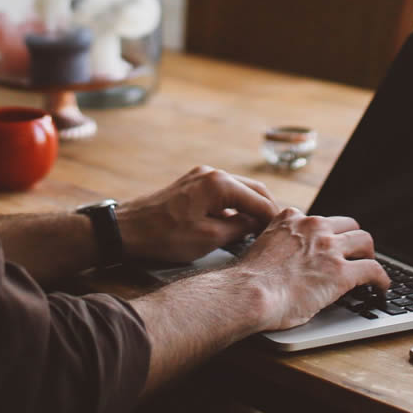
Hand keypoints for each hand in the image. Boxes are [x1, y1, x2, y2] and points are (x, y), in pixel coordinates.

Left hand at [117, 165, 280, 263]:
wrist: (126, 230)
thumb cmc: (164, 236)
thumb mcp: (208, 238)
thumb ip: (239, 229)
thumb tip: (257, 226)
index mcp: (219, 184)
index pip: (259, 200)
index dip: (274, 219)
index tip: (285, 234)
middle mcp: (212, 174)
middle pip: (252, 190)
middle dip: (266, 210)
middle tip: (277, 232)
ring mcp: (200, 177)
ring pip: (237, 191)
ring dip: (250, 209)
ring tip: (259, 232)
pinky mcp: (191, 186)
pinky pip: (222, 194)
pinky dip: (233, 208)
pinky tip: (236, 226)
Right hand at [234, 208, 387, 331]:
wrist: (248, 294)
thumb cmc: (248, 281)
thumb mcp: (262, 247)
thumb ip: (279, 244)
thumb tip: (287, 261)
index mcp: (292, 219)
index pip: (320, 220)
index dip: (328, 235)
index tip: (330, 245)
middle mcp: (313, 227)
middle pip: (348, 225)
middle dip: (353, 240)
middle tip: (355, 254)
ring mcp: (329, 248)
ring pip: (364, 241)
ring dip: (368, 255)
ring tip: (370, 267)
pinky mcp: (342, 272)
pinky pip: (373, 270)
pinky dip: (381, 279)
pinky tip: (381, 287)